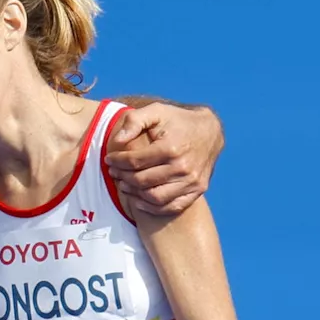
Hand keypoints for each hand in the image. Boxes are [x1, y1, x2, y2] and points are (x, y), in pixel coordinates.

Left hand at [104, 102, 224, 214]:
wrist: (210, 131)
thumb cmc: (178, 121)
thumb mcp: (156, 111)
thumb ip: (134, 121)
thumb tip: (118, 140)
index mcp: (171, 148)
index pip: (135, 161)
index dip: (117, 161)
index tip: (109, 159)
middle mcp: (183, 167)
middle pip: (142, 181)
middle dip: (122, 177)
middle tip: (113, 173)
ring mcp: (191, 182)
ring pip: (154, 197)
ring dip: (134, 193)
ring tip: (124, 184)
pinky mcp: (197, 190)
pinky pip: (170, 207)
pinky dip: (151, 207)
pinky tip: (138, 199)